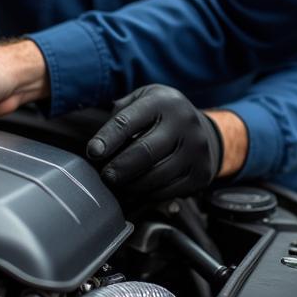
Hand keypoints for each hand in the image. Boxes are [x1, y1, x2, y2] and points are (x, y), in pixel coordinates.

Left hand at [87, 84, 222, 200]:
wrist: (203, 131)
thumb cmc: (161, 116)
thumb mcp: (142, 101)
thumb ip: (120, 115)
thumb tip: (97, 147)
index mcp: (163, 101)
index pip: (128, 121)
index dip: (108, 138)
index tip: (93, 152)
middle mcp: (184, 122)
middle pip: (144, 152)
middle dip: (119, 167)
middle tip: (105, 176)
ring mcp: (196, 149)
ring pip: (156, 176)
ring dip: (131, 185)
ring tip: (119, 185)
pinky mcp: (201, 173)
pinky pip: (168, 191)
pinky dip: (148, 195)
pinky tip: (137, 191)